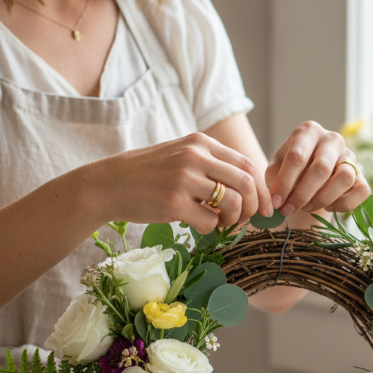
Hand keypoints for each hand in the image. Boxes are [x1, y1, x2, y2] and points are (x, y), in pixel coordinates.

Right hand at [88, 132, 272, 232]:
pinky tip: (199, 225)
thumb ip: (213, 165)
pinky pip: (210, 222)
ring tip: (221, 222)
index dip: (262, 190)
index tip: (264, 208)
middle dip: (254, 206)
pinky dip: (212, 229)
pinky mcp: (173, 203)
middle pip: (246, 183)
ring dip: (234, 220)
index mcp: (201, 143)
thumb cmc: (149, 174)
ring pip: (233, 203)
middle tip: (247, 220)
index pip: (247, 165)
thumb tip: (250, 188)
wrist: (108, 184)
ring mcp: (184, 179)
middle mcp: (195, 157)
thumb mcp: (182, 156)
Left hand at [265, 121, 370, 214]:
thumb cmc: (290, 170)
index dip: (285, 183)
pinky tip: (328, 207)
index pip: (297, 156)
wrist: (309, 174)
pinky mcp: (361, 174)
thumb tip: (276, 199)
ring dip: (323, 199)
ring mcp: (350, 156)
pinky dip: (344, 204)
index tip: (275, 202)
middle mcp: (332, 139)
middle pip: (322, 168)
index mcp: (308, 131)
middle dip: (302, 194)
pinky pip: (361, 191)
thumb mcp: (276, 169)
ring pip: (345, 178)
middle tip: (288, 209)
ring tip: (306, 208)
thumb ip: (275, 180)